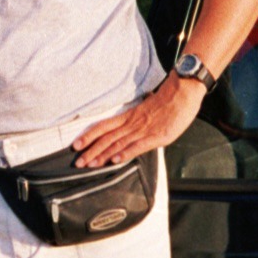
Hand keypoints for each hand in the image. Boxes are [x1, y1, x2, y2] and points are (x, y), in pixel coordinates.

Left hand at [71, 73, 204, 167]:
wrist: (181, 93)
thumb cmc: (167, 101)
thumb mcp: (146, 110)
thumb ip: (136, 120)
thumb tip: (129, 128)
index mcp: (128, 117)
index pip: (103, 127)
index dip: (88, 136)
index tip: (76, 145)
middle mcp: (131, 124)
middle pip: (106, 138)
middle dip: (90, 151)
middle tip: (77, 162)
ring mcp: (142, 130)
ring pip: (118, 143)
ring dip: (102, 155)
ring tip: (90, 164)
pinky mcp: (155, 136)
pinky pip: (137, 146)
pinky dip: (125, 153)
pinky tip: (115, 161)